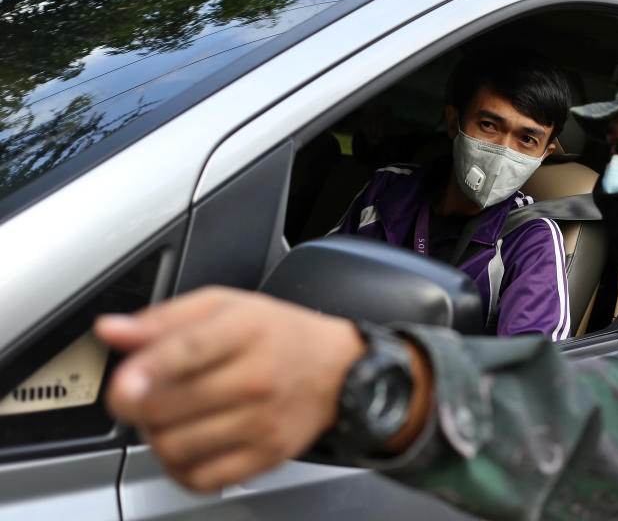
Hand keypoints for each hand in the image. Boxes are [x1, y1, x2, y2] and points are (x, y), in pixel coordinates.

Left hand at [95, 287, 365, 491]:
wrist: (339, 370)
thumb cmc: (279, 334)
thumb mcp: (227, 306)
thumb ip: (166, 318)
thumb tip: (111, 330)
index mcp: (245, 329)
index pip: (186, 351)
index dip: (144, 370)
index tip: (123, 382)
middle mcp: (256, 377)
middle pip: (169, 405)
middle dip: (138, 404)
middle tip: (141, 394)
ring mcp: (262, 422)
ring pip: (176, 446)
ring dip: (155, 436)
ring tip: (166, 419)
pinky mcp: (266, 456)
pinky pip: (201, 478)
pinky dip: (179, 467)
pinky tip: (187, 445)